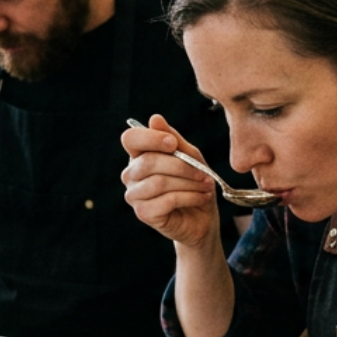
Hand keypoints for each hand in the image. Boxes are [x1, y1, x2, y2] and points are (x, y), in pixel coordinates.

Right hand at [120, 114, 221, 250]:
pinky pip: (167, 200)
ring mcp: (134, 195)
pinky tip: (202, 198)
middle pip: (148, 162)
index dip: (150, 138)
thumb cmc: (194, 184)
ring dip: (189, 183)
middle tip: (204, 173)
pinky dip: (190, 197)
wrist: (202, 218)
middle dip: (181, 166)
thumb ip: (174, 139)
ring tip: (206, 186)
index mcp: (139, 155)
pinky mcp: (143, 213)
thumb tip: (155, 118)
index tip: (172, 143)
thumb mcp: (190, 157)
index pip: (130, 139)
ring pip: (159, 182)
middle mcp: (131, 174)